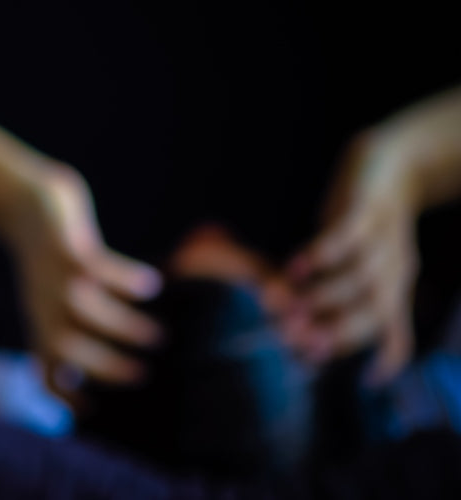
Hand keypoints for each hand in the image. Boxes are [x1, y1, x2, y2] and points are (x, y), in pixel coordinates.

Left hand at [9, 163, 162, 407]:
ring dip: (122, 326)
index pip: (46, 372)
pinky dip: (124, 279)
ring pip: (84, 310)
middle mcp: (44, 306)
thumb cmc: (51, 258)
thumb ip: (81, 327)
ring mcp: (53, 276)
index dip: (66, 396)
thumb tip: (119, 354)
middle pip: (65, 348)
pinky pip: (96, 267)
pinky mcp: (65, 245)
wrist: (23, 203)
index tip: (97, 411)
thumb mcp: (56, 295)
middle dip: (104, 368)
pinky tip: (153, 283)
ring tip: (158, 334)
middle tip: (144, 375)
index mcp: (41, 323)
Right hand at [282, 132, 417, 385]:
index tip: (311, 362)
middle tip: (292, 338)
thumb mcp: (357, 261)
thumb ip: (334, 294)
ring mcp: (381, 236)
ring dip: (323, 295)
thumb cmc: (366, 220)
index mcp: (394, 285)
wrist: (392, 160)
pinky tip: (295, 265)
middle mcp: (394, 267)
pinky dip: (322, 253)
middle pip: (373, 309)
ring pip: (360, 277)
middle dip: (333, 329)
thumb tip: (290, 323)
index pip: (385, 329)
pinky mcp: (364, 206)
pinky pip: (346, 235)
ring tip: (285, 305)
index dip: (354, 350)